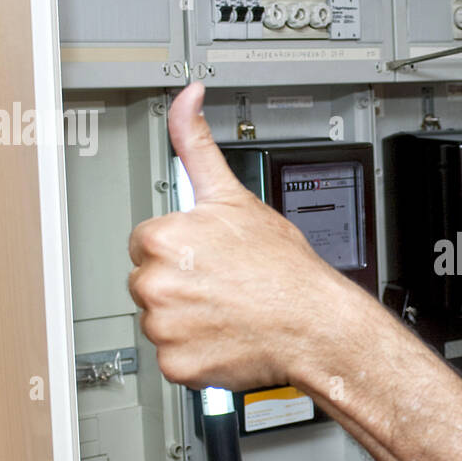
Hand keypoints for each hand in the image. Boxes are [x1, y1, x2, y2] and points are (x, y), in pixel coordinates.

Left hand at [127, 82, 345, 390]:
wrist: (314, 322)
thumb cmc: (283, 267)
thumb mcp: (235, 195)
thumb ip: (195, 143)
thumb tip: (187, 97)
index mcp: (160, 239)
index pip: (147, 244)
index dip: (182, 250)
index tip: (211, 257)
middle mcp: (154, 283)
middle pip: (149, 282)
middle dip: (181, 284)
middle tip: (223, 284)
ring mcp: (164, 327)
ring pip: (161, 321)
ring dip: (187, 320)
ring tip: (227, 310)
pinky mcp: (176, 363)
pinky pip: (174, 358)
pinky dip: (195, 353)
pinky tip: (224, 337)